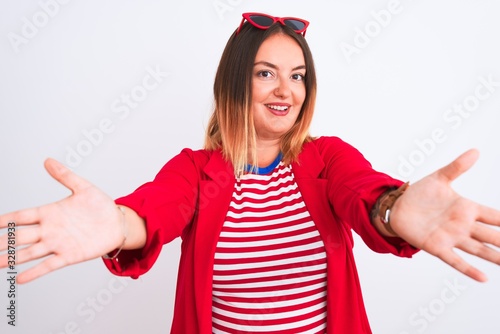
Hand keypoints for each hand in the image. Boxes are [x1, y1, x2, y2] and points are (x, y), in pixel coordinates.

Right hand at [0, 159, 124, 282]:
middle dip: (1, 242)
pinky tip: (20, 278)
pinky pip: (49, 265)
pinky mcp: (69, 256)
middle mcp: (49, 230)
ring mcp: (58, 244)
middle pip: (19, 237)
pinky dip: (35, 272)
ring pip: (28, 253)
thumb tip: (47, 160)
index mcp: (49, 213)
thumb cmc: (100, 206)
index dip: (4, 220)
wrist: (118, 224)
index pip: (21, 216)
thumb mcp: (83, 188)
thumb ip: (65, 176)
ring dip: (11, 258)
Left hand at [390, 149, 499, 281]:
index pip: (495, 216)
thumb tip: (476, 151)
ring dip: (495, 257)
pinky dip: (468, 269)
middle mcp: (463, 225)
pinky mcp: (436, 247)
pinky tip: (484, 277)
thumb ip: (457, 167)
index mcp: (467, 209)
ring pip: (479, 250)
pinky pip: (455, 260)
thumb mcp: (439, 178)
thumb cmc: (419, 193)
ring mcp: (451, 237)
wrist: (397, 207)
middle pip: (492, 236)